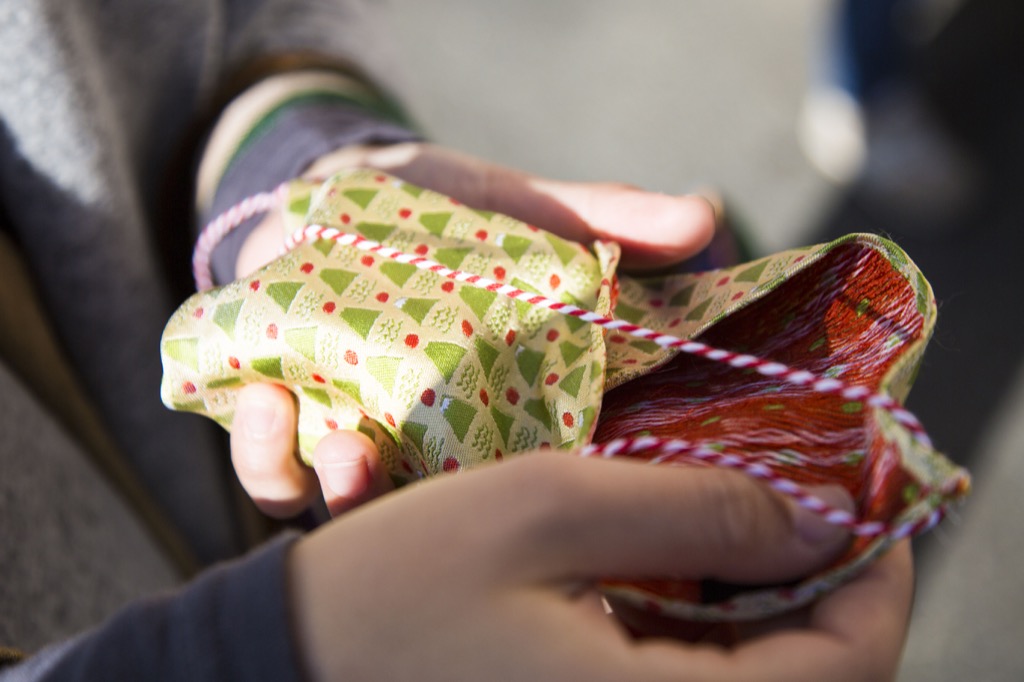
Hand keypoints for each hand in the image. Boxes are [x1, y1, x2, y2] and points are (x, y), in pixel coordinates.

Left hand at [230, 142, 717, 517]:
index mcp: (504, 407)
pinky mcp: (288, 426)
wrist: (335, 193)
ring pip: (354, 509)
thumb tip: (709, 216)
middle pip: (444, 516)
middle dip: (438, 507)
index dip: (552, 494)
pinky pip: (271, 471)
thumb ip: (603, 217)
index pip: (541, 473)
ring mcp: (362, 440)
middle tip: (431, 480)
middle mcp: (435, 443)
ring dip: (343, 490)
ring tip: (346, 445)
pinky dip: (263, 450)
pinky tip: (267, 399)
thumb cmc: (443, 211)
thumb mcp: (519, 205)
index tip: (557, 487)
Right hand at [288, 454, 912, 681]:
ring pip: (752, 680)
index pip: (845, 667)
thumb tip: (811, 513)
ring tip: (733, 505)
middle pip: (809, 675)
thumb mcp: (543, 512)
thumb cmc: (394, 590)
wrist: (288, 667)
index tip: (865, 492)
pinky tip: (674, 560)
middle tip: (793, 484)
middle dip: (818, 575)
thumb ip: (690, 507)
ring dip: (764, 594)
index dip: (877, 574)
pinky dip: (710, 623)